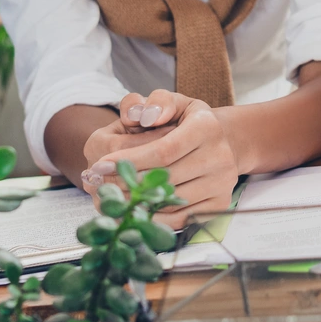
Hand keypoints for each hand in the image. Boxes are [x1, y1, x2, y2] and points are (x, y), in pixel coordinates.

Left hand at [80, 90, 239, 226]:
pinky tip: (131, 210)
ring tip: (109, 197)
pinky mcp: (218, 205)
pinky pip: (180, 219)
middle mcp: (220, 156)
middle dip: (126, 182)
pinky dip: (152, 217)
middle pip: (165, 177)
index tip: (99, 165)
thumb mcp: (173, 102)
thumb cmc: (188, 122)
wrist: (224, 143)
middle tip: (97, 184)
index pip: (163, 150)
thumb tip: (141, 116)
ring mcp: (221, 184)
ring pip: (171, 201)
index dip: (129, 160)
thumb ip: (155, 102)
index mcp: (207, 127)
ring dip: (135, 202)